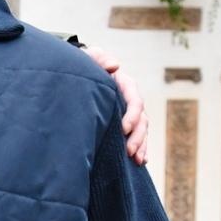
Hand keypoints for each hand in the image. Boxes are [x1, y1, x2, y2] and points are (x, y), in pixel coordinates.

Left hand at [82, 46, 149, 165]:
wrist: (79, 75)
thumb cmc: (84, 65)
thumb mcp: (90, 58)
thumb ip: (100, 58)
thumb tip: (115, 66)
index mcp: (125, 84)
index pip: (135, 101)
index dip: (132, 115)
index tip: (123, 129)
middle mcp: (131, 100)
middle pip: (142, 119)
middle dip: (138, 136)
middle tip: (128, 151)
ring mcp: (129, 113)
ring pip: (142, 131)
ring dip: (141, 145)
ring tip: (137, 160)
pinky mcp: (124, 124)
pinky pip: (137, 137)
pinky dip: (141, 149)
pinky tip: (140, 162)